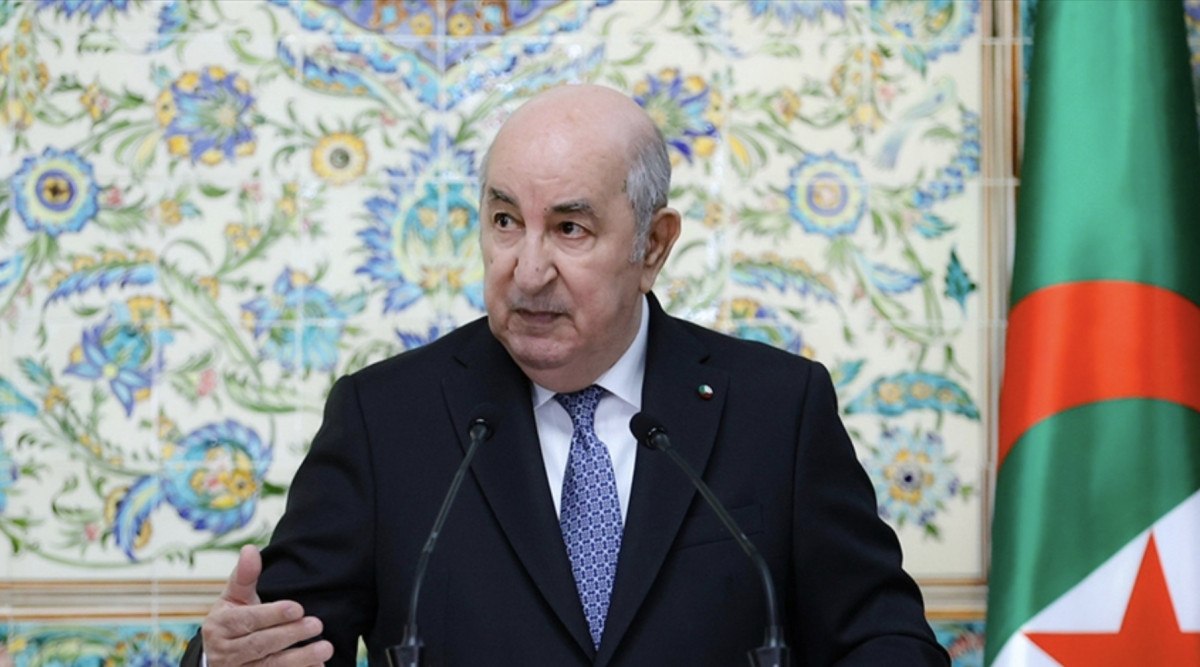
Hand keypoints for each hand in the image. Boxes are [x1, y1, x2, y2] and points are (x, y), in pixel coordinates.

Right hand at [202, 545, 333, 665]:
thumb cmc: (233, 621)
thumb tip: (250, 550)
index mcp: (219, 626)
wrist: (218, 658)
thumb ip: (245, 576)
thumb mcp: (234, 598)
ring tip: (325, 648)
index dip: (272, 615)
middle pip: (260, 645)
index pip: (247, 620)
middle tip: (317, 624)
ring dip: (300, 659)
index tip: (298, 608)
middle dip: (290, 635)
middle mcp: (225, 653)